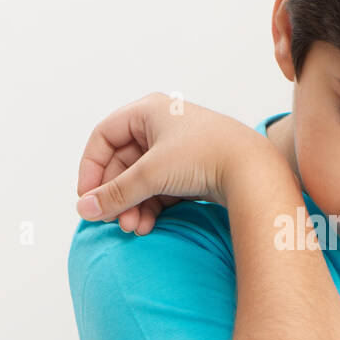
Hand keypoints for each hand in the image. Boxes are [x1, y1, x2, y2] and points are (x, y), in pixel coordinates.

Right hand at [75, 92, 261, 234]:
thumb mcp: (152, 174)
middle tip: (112, 222)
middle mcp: (161, 125)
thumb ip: (115, 193)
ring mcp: (177, 149)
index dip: (91, 168)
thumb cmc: (205, 157)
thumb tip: (83, 210)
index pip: (104, 137)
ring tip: (133, 228)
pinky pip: (159, 188)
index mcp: (148, 110)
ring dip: (132, 205)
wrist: (255, 171)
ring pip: (141, 180)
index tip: (87, 198)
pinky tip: (146, 227)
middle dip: (116, 195)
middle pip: (122, 163)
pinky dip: (150, 207)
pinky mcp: (190, 170)